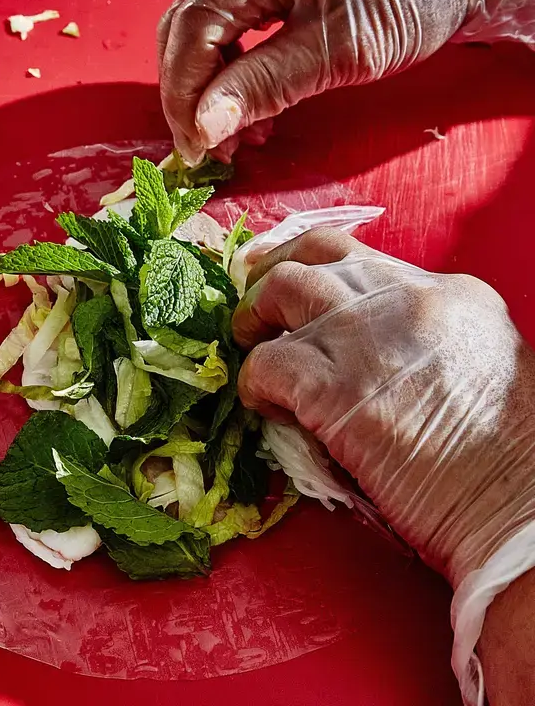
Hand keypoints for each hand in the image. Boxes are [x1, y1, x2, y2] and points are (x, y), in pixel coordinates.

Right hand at [158, 0, 468, 162]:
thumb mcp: (338, 48)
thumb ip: (265, 84)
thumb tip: (205, 126)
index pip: (194, 26)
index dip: (185, 92)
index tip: (196, 145)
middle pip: (187, 28)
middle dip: (189, 95)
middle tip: (205, 148)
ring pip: (203, 34)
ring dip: (207, 91)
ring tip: (233, 137)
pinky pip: (230, 35)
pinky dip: (230, 78)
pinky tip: (249, 109)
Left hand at [233, 228, 534, 590]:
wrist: (524, 507)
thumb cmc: (507, 453)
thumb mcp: (476, 362)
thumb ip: (418, 336)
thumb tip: (357, 344)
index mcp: (446, 292)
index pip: (357, 257)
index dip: (313, 272)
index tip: (288, 292)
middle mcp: (404, 299)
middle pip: (314, 255)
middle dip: (273, 278)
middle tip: (258, 313)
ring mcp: (367, 338)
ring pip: (280, 291)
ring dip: (254, 321)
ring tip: (254, 353)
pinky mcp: (335, 390)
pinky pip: (266, 363)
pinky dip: (254, 382)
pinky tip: (268, 407)